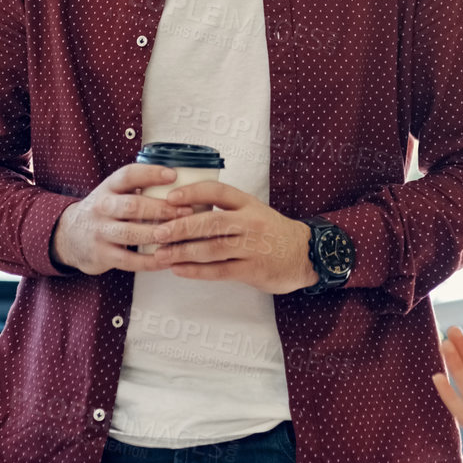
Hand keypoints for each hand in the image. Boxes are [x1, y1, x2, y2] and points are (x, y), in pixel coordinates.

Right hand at [51, 164, 190, 275]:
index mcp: (108, 188)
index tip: (173, 175)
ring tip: (179, 235)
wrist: (69, 236)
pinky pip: (129, 260)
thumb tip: (180, 181)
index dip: (150, 174)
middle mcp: (102, 207)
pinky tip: (167, 259)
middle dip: (161, 208)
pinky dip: (150, 261)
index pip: (128, 175)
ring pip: (130, 233)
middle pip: (132, 205)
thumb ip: (138, 187)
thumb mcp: (112, 193)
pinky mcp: (102, 255)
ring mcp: (100, 232)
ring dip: (157, 234)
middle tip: (186, 211)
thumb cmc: (103, 212)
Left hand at [151, 181, 315, 294]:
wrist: (305, 254)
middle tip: (158, 232)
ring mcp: (253, 248)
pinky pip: (219, 271)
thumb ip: (225, 210)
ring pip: (212, 249)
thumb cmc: (271, 232)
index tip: (170, 198)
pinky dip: (196, 271)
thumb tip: (182, 210)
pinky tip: (178, 270)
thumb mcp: (253, 211)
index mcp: (248, 204)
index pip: (218, 191)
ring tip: (161, 254)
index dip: (193, 193)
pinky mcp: (253, 270)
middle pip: (211, 222)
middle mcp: (251, 223)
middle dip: (180, 227)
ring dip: (183, 252)